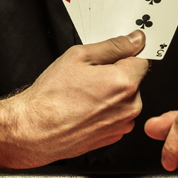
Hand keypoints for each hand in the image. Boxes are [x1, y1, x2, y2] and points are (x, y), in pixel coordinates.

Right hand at [9, 30, 149, 167]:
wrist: (35, 130)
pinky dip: (106, 111)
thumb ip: (113, 46)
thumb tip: (134, 40)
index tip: (114, 57)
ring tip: (84, 95)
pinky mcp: (114, 136)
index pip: (142, 59)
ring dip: (112, 94)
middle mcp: (129, 106)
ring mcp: (122, 124)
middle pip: (134, 80)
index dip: (126, 55)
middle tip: (89, 77)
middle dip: (116, 75)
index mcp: (124, 83)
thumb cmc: (51, 97)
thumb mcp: (79, 56)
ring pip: (125, 99)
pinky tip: (85, 109)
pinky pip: (117, 116)